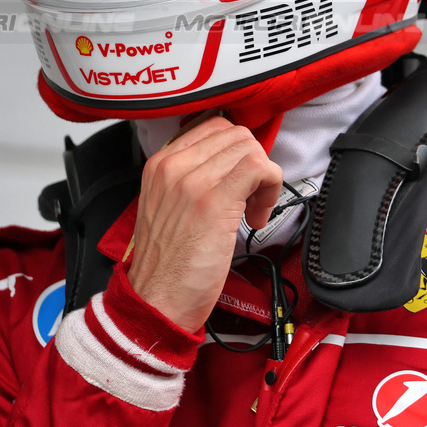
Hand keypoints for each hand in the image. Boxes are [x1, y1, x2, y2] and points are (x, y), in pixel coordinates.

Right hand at [127, 116, 282, 333]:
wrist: (156, 301)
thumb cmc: (168, 262)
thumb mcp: (168, 205)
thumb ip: (191, 177)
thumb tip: (232, 160)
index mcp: (161, 163)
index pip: (214, 125)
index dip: (237, 151)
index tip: (240, 180)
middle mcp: (174, 165)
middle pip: (237, 134)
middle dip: (254, 162)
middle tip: (250, 198)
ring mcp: (193, 180)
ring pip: (251, 149)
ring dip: (264, 179)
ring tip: (252, 211)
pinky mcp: (214, 201)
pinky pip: (260, 168)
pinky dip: (271, 189)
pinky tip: (257, 217)